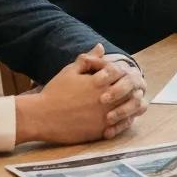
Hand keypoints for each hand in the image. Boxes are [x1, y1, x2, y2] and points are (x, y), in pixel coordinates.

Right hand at [15, 44, 147, 144]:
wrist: (41, 117)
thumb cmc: (54, 92)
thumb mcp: (70, 71)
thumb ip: (88, 59)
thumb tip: (101, 46)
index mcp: (97, 82)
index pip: (121, 73)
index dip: (124, 73)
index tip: (123, 75)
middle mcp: (103, 98)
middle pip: (129, 91)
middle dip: (133, 88)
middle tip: (135, 89)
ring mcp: (103, 116)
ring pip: (129, 109)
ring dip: (133, 105)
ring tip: (134, 103)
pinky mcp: (99, 130)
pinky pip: (121, 126)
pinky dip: (126, 121)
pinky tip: (125, 118)